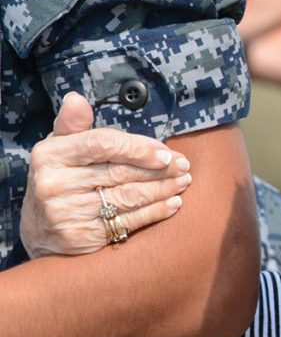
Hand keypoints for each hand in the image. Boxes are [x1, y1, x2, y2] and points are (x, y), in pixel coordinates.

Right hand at [20, 92, 192, 257]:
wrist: (40, 229)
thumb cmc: (61, 178)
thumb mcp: (60, 148)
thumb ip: (73, 124)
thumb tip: (76, 99)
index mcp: (50, 155)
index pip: (102, 144)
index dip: (138, 147)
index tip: (165, 152)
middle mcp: (54, 184)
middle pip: (120, 172)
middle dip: (159, 169)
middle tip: (184, 166)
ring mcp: (67, 213)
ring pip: (128, 197)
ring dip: (163, 189)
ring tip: (184, 181)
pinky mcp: (81, 237)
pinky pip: (128, 221)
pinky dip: (155, 212)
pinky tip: (173, 203)